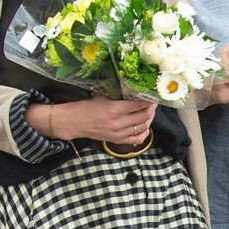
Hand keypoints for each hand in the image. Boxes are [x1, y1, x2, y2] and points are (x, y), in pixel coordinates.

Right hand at [32, 96, 156, 144]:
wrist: (75, 123)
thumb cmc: (86, 107)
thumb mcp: (101, 95)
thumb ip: (117, 94)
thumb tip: (134, 88)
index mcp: (114, 109)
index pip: (138, 104)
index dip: (148, 100)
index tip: (152, 95)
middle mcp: (118, 123)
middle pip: (144, 116)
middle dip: (151, 109)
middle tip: (153, 103)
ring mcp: (118, 134)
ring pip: (143, 127)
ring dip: (149, 119)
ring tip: (150, 112)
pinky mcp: (117, 140)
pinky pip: (137, 139)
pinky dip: (144, 133)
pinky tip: (145, 126)